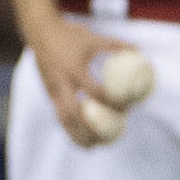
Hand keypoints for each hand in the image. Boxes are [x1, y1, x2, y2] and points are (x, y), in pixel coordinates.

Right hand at [27, 14, 137, 147]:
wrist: (39, 31)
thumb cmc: (70, 34)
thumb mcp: (94, 38)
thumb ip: (117, 46)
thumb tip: (140, 52)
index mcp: (74, 69)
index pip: (94, 92)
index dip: (110, 103)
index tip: (126, 109)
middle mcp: (61, 82)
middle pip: (73, 113)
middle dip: (88, 130)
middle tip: (105, 141)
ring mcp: (52, 88)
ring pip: (62, 117)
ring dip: (75, 134)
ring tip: (90, 147)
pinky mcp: (48, 91)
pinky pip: (58, 112)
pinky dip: (69, 126)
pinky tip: (80, 135)